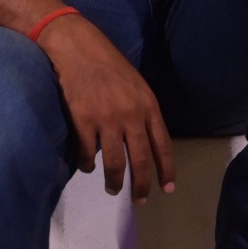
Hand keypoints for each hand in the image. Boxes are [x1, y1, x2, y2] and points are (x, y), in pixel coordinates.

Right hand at [35, 14, 175, 201]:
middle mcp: (131, 114)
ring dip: (115, 181)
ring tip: (113, 189)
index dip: (166, 169)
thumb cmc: (109, 65)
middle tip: (139, 200)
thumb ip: (142, 113)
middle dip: (142, 184)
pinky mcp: (83, 121)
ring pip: (116, 162)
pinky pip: (88, 153)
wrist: (79, 48)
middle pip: (141, 159)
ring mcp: (107, 118)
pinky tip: (88, 166)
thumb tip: (144, 142)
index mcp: (148, 105)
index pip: (163, 144)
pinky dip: (88, 164)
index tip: (168, 188)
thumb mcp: (136, 86)